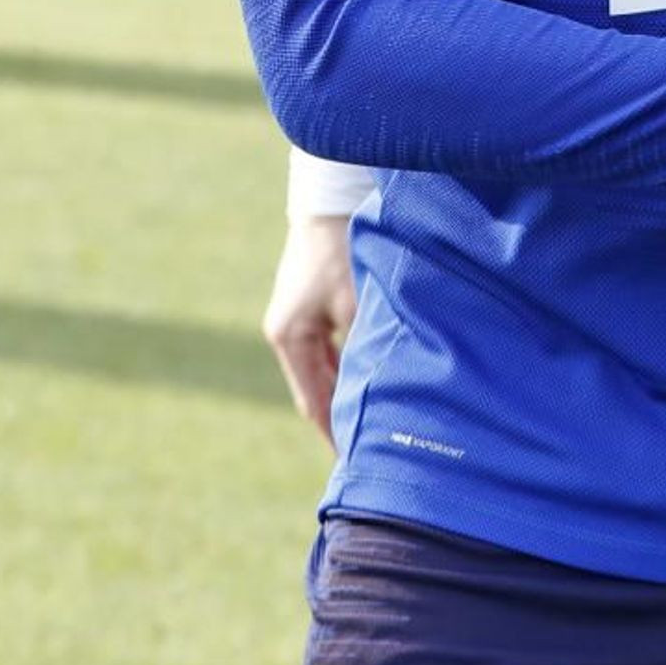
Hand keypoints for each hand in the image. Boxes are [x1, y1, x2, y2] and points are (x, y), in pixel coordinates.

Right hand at [261, 214, 357, 449]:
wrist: (330, 204)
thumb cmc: (344, 252)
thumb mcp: (358, 304)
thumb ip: (364, 348)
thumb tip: (379, 387)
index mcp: (290, 338)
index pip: (313, 401)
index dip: (333, 431)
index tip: (352, 460)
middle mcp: (286, 334)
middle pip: (316, 389)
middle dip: (340, 418)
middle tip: (366, 450)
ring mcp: (296, 321)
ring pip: (324, 370)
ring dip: (345, 393)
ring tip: (370, 424)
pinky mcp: (311, 308)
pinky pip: (330, 350)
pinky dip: (347, 367)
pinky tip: (367, 382)